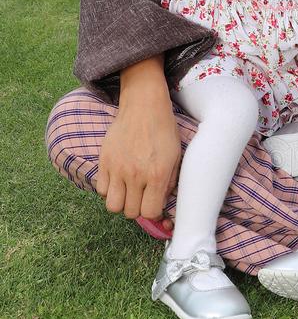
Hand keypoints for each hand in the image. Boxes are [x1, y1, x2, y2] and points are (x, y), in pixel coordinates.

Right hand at [96, 61, 180, 220]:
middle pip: (130, 212)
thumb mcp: (176, 156)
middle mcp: (136, 175)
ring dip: (121, 201)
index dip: (153, 210)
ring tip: (127, 189)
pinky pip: (100, 189)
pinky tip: (117, 178)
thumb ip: (169, 182)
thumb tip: (160, 203)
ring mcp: (117, 168)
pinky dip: (108, 189)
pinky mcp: (104, 161)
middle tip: (141, 194)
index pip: (150, 212)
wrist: (144, 106)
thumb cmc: (163, 129)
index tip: (153, 201)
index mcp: (157, 175)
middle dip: (137, 206)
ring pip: (112, 206)